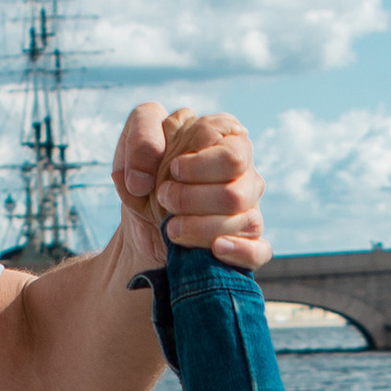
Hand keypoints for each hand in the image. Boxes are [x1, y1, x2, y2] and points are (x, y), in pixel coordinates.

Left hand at [110, 103, 267, 271]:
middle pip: (235, 191)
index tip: (172, 171)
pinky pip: (259, 250)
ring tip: (171, 228)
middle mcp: (244, 172)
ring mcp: (249, 208)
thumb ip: (139, 140)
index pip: (231, 149)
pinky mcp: (248, 242)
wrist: (141, 225)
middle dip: (192, 199)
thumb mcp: (131, 149)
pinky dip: (239, 251)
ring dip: (201, 228)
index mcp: (224, 139)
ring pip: (246, 220)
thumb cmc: (143, 178)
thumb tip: (143, 178)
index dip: (197, 165)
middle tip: (164, 198)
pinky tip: (215, 249)